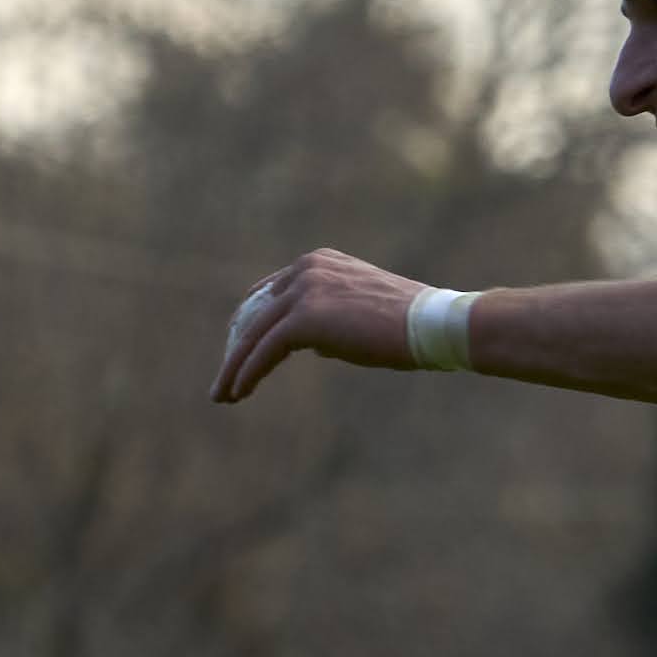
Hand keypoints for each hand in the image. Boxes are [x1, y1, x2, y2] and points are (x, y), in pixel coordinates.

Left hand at [212, 248, 422, 402]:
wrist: (434, 324)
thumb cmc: (408, 326)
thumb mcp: (361, 315)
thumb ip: (331, 321)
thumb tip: (313, 346)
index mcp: (318, 262)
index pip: (268, 295)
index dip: (249, 327)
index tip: (239, 352)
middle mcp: (306, 269)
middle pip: (254, 314)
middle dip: (236, 349)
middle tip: (224, 380)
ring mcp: (303, 290)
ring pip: (252, 334)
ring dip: (234, 367)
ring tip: (222, 395)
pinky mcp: (304, 318)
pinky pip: (265, 350)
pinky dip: (247, 373)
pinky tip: (237, 393)